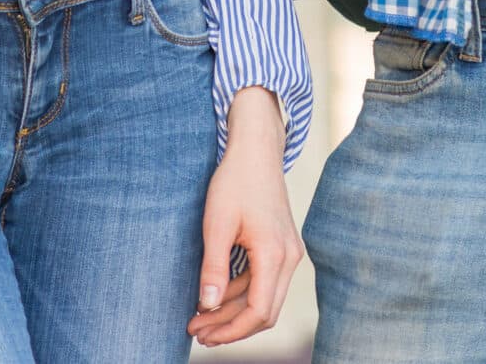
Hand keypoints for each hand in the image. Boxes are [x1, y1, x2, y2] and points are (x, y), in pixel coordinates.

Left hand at [187, 89, 302, 346]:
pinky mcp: (282, 246)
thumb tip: (207, 306)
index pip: (258, 311)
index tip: (203, 335)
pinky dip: (241, 294)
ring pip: (264, 298)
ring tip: (200, 319)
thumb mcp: (217, 224)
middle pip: (264, 311)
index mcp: (275, 253)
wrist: (256, 149)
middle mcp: (289, 257)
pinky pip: (264, 281)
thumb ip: (214, 268)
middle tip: (196, 332)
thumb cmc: (235, 181)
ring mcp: (289, 252)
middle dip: (231, 327)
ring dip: (234, 312)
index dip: (231, 331)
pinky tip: (216, 297)